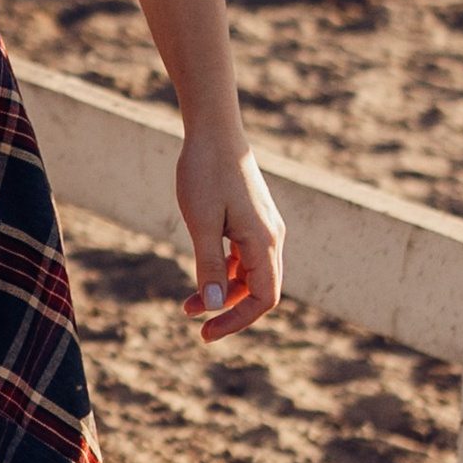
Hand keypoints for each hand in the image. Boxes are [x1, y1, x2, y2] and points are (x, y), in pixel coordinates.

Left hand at [176, 131, 283, 343]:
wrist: (214, 130)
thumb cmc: (205, 172)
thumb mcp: (202, 222)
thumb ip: (210, 265)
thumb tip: (217, 306)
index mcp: (264, 241)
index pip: (264, 299)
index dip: (238, 321)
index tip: (207, 332)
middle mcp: (272, 237)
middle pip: (260, 291)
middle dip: (231, 312)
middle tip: (197, 325)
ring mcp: (264, 227)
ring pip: (251, 275)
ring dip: (225, 293)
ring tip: (190, 305)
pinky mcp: (253, 219)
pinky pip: (245, 258)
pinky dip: (226, 272)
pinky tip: (204, 275)